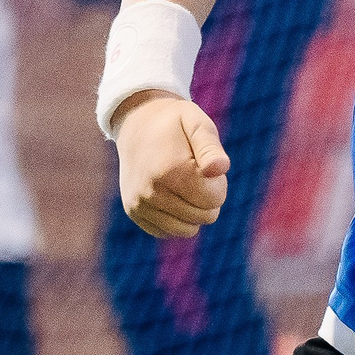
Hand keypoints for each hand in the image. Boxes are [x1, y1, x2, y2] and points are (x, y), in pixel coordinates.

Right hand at [114, 90, 228, 236]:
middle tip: (194, 173)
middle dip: (207, 198)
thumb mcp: (197, 124)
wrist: (136, 122)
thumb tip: (220, 169)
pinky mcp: (133, 211)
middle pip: (203, 217)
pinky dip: (176, 219)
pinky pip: (167, 231)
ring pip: (186, 230)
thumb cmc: (174, 124)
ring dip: (193, 211)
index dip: (218, 183)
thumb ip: (211, 148)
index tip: (205, 165)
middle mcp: (151, 191)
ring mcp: (139, 204)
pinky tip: (171, 196)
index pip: (214, 200)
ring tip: (183, 186)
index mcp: (170, 170)